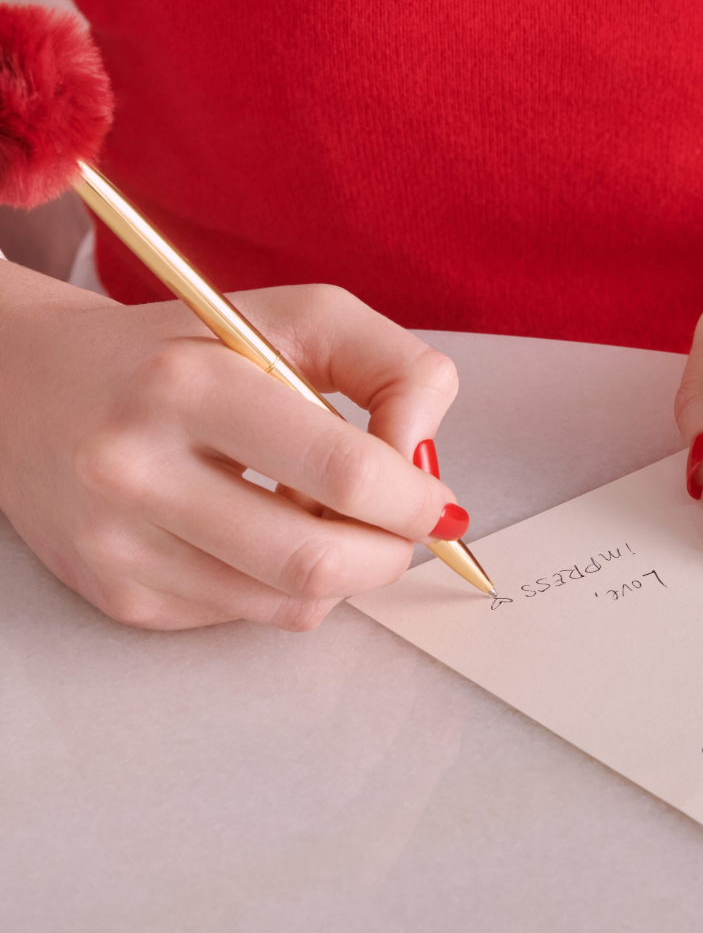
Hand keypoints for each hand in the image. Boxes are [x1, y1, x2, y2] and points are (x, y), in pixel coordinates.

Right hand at [0, 267, 460, 629]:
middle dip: (392, 551)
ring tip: (333, 517)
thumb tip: (424, 463)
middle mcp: (138, 472)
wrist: (33, 387)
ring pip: (292, 603)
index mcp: (188, 386)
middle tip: (404, 524)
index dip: (413, 496)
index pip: (342, 471)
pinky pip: (249, 615)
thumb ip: (393, 368)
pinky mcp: (119, 595)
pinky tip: (266, 529)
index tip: (432, 494)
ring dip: (347, 571)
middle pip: (317, 560)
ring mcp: (121, 546)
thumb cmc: (192, 348)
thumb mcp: (301, 317)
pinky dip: (288, 582)